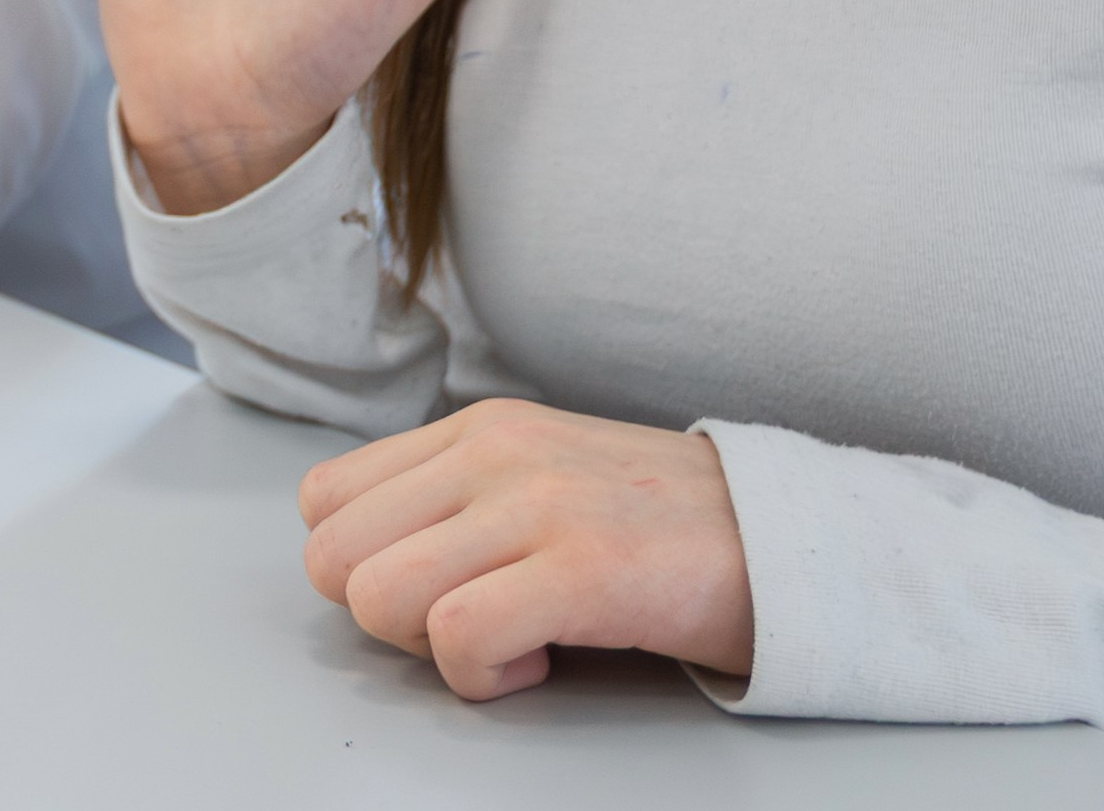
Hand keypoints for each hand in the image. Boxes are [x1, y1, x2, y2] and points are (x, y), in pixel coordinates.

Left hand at [300, 399, 754, 699]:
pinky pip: (458, 636)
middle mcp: (490, 452)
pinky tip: (539, 660)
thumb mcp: (536, 478)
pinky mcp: (581, 567)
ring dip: (430, 648)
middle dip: (385, 616)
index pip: (324, 499)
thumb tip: (360, 563)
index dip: (359, 567)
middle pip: (335, 556)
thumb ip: (451, 500)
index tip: (431, 589)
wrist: (779, 538)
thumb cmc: (651, 526)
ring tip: (506, 639)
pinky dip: (484, 675)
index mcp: (473, 430)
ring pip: (379, 594)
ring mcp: (534, 505)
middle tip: (464, 622)